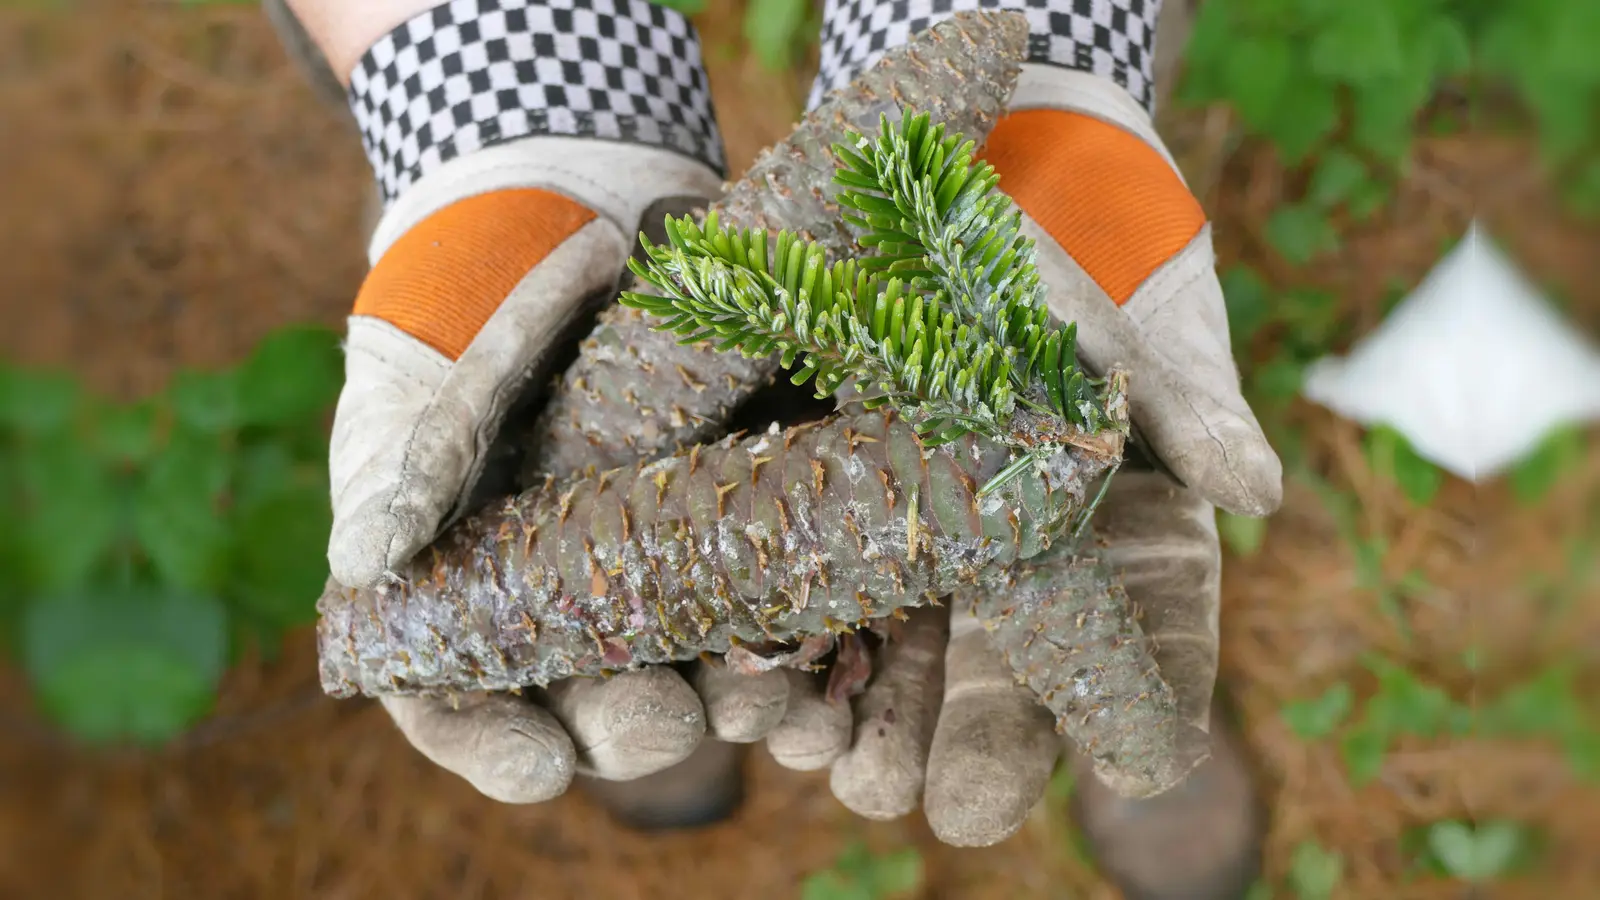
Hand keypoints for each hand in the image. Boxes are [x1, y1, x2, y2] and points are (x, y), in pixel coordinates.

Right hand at [328, 136, 785, 800]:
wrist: (568, 201)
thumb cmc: (462, 297)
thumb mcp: (420, 374)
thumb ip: (402, 465)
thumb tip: (366, 561)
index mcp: (465, 590)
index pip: (462, 701)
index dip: (496, 748)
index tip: (540, 766)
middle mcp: (565, 595)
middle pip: (593, 702)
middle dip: (632, 728)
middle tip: (666, 722)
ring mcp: (655, 559)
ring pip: (692, 665)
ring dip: (728, 701)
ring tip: (758, 700)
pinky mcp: (738, 513)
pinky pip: (773, 594)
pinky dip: (802, 637)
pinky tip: (828, 667)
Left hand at [748, 63, 1283, 844]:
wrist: (986, 203)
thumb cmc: (1093, 275)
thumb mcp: (1147, 330)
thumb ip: (1192, 412)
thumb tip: (1254, 489)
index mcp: (1119, 550)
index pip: (1137, 653)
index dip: (1126, 715)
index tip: (1112, 773)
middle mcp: (1023, 574)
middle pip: (1000, 687)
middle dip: (966, 747)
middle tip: (937, 803)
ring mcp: (930, 553)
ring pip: (901, 665)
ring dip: (862, 722)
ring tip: (834, 763)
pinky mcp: (843, 516)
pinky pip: (814, 599)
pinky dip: (786, 645)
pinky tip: (757, 684)